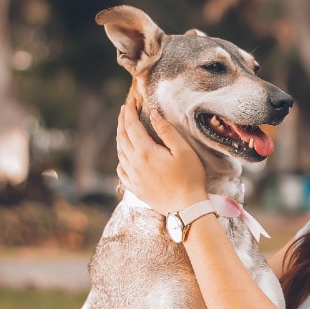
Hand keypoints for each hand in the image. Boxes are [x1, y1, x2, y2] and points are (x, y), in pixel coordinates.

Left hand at [116, 98, 207, 214]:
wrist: (186, 208)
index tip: (130, 100)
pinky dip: (121, 158)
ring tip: (124, 128)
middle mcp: (134, 163)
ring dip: (120, 137)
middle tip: (124, 109)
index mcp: (145, 152)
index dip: (129, 111)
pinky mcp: (135, 188)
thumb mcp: (183, 150)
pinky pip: (121, 170)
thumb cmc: (189, 177)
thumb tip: (153, 114)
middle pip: (122, 137)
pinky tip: (125, 156)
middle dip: (122, 121)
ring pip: (120, 153)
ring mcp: (133, 177)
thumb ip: (166, 130)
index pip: (131, 125)